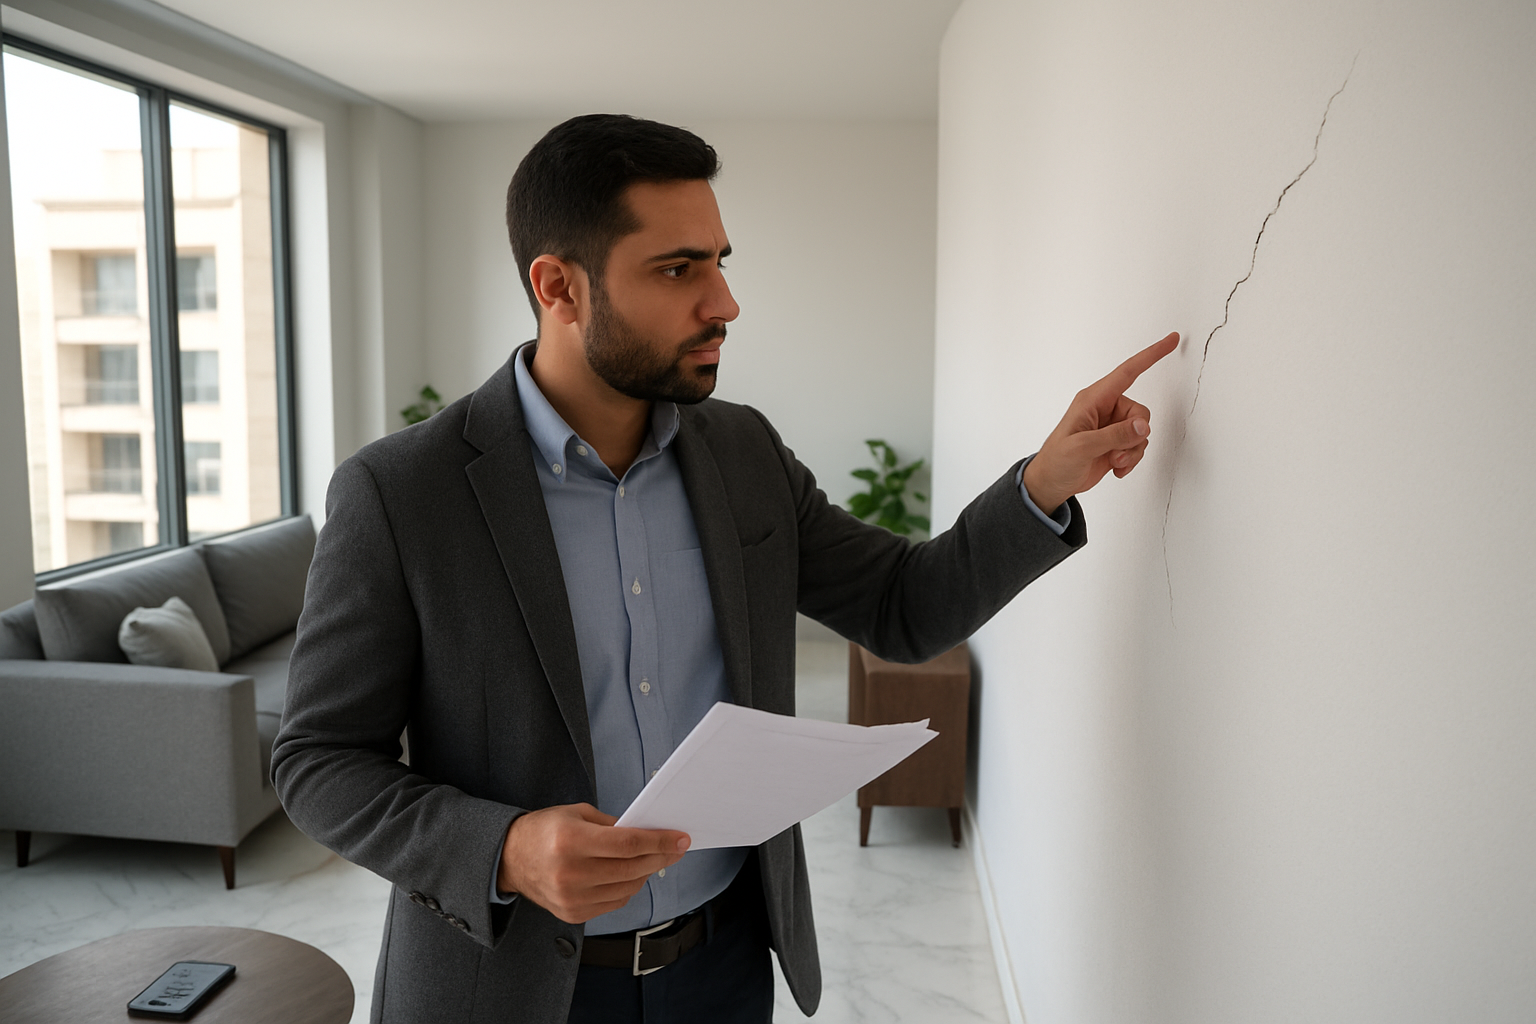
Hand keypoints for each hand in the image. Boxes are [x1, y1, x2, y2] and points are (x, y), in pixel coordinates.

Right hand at [497, 802, 689, 923]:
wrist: (510, 859)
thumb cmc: (545, 831)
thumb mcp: (577, 814)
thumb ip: (612, 825)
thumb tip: (648, 832)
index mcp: (571, 841)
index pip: (628, 843)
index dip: (660, 841)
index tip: (681, 839)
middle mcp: (571, 873)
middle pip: (631, 868)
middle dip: (660, 857)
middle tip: (676, 848)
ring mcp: (571, 898)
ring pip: (627, 889)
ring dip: (646, 873)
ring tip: (652, 859)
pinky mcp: (573, 914)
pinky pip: (614, 903)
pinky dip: (628, 888)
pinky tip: (630, 875)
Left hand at [1022, 332, 1179, 514]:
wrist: (1052, 483)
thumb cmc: (1057, 460)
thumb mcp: (1083, 446)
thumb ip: (1114, 435)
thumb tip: (1143, 427)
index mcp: (1093, 399)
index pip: (1128, 372)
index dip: (1151, 356)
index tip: (1171, 340)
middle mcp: (1105, 409)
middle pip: (1141, 413)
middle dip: (1135, 435)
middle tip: (1117, 451)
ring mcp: (1112, 427)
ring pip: (1142, 432)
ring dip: (1132, 451)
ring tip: (1112, 460)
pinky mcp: (1116, 443)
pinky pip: (1138, 445)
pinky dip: (1131, 459)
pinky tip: (1115, 467)